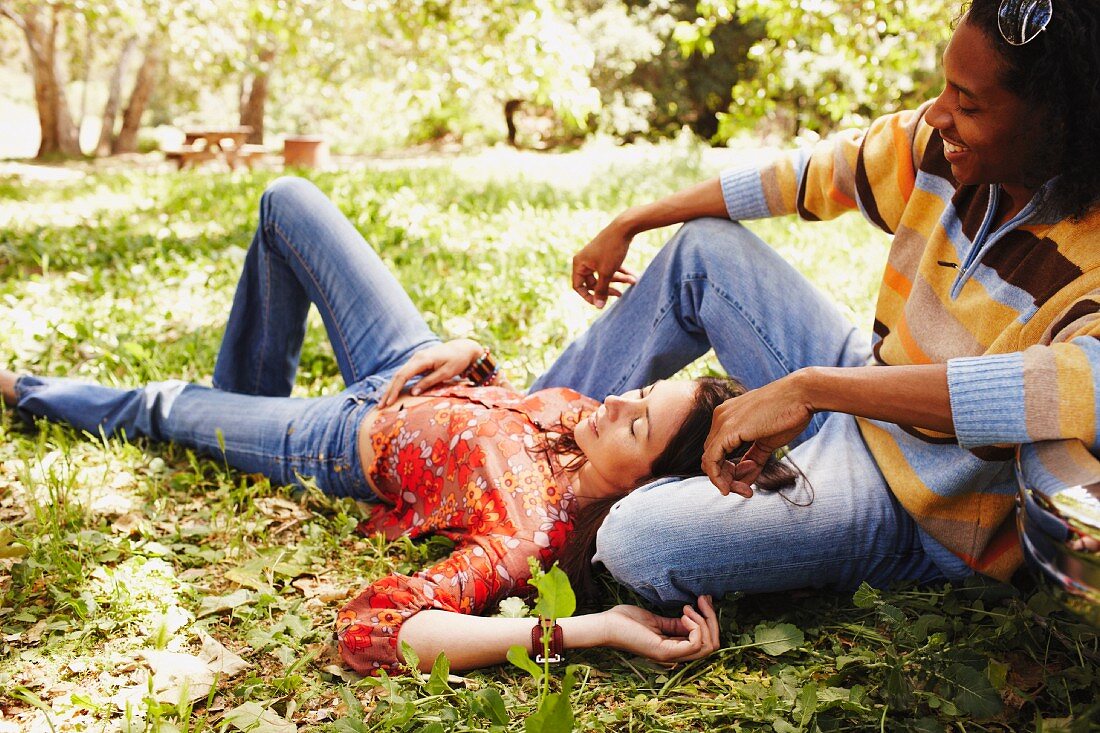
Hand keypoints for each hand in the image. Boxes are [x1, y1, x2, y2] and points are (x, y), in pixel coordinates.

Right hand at [379, 339, 483, 406]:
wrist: (463, 348)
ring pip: (399, 375)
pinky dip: (398, 384)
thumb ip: (429, 382)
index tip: (389, 403)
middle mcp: (416, 358)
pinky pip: (405, 374)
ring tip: (383, 403)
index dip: (394, 390)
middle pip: (397, 376)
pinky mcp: (418, 362)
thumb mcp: (445, 373)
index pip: (403, 376)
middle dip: (388, 391)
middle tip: (380, 407)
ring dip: (391, 389)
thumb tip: (413, 393)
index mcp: (422, 360)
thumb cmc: (457, 361)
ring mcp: (416, 359)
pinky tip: (393, 393)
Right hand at [572, 218, 637, 308]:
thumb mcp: (607, 272)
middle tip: (620, 294)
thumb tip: (598, 306)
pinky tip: (633, 276)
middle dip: (608, 288)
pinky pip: (610, 268)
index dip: (589, 296)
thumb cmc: (612, 249)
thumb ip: (601, 290)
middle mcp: (584, 260)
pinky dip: (620, 272)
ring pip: (604, 275)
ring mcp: (594, 257)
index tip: (601, 302)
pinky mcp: (604, 254)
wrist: (624, 227)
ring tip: (633, 281)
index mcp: (579, 264)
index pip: (578, 286)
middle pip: (593, 282)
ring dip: (618, 280)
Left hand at [602, 595, 719, 663]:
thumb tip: (692, 615)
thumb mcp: (656, 620)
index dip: (710, 619)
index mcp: (674, 648)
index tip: (702, 599)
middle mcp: (676, 655)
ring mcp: (671, 655)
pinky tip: (685, 614)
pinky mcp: (664, 651)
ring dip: (705, 622)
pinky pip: (695, 644)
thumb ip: (675, 623)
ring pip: (708, 646)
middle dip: (713, 620)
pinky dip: (696, 626)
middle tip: (703, 600)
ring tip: (689, 608)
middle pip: (712, 646)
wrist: (606, 625)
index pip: (706, 641)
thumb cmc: (626, 621)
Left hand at [701, 371, 814, 497]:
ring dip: (725, 482)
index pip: (717, 451)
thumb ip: (754, 458)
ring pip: (709, 462)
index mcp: (728, 416)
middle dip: (727, 479)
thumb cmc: (789, 413)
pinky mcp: (727, 429)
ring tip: (746, 491)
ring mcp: (722, 422)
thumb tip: (746, 480)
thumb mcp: (767, 441)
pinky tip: (730, 488)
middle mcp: (720, 417)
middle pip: (712, 458)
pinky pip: (712, 460)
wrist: (802, 394)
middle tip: (747, 491)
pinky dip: (718, 477)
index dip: (729, 472)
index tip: (747, 483)